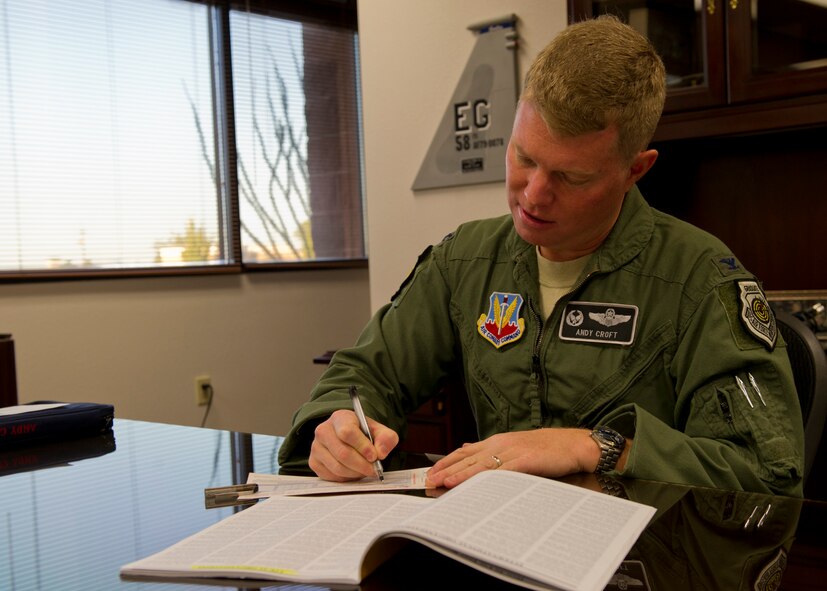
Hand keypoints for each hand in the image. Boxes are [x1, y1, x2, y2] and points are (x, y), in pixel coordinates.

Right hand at [308, 409, 398, 481]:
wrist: (348, 438)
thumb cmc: (363, 434)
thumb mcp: (379, 431)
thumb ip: (386, 438)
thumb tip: (380, 453)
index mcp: (340, 418)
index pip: (347, 433)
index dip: (362, 447)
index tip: (374, 456)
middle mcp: (323, 431)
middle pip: (342, 453)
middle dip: (362, 465)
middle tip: (374, 469)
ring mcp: (316, 447)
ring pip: (337, 467)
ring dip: (355, 473)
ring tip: (365, 470)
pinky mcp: (314, 462)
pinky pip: (331, 476)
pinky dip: (346, 478)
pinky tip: (353, 472)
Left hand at [425, 428, 607, 488]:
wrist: (573, 445)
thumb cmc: (547, 449)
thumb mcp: (515, 446)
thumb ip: (492, 450)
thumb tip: (467, 449)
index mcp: (497, 441)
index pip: (464, 452)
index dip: (446, 462)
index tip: (430, 472)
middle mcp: (500, 444)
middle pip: (467, 458)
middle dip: (446, 470)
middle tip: (427, 481)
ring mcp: (512, 451)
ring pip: (479, 464)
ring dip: (458, 474)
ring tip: (442, 483)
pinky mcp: (524, 461)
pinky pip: (500, 471)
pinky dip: (483, 477)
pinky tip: (472, 483)